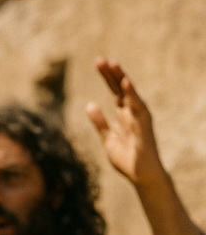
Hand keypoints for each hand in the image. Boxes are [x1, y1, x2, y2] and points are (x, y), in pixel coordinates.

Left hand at [86, 58, 166, 187]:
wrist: (140, 175)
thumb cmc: (126, 158)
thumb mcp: (107, 138)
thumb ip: (99, 122)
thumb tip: (90, 104)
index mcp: (124, 114)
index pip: (115, 90)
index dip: (108, 77)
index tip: (98, 63)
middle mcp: (133, 111)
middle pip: (121, 88)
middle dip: (111, 74)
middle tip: (100, 59)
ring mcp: (139, 116)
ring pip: (129, 93)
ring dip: (121, 78)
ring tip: (113, 64)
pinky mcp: (143, 124)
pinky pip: (137, 106)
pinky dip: (131, 94)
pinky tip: (124, 83)